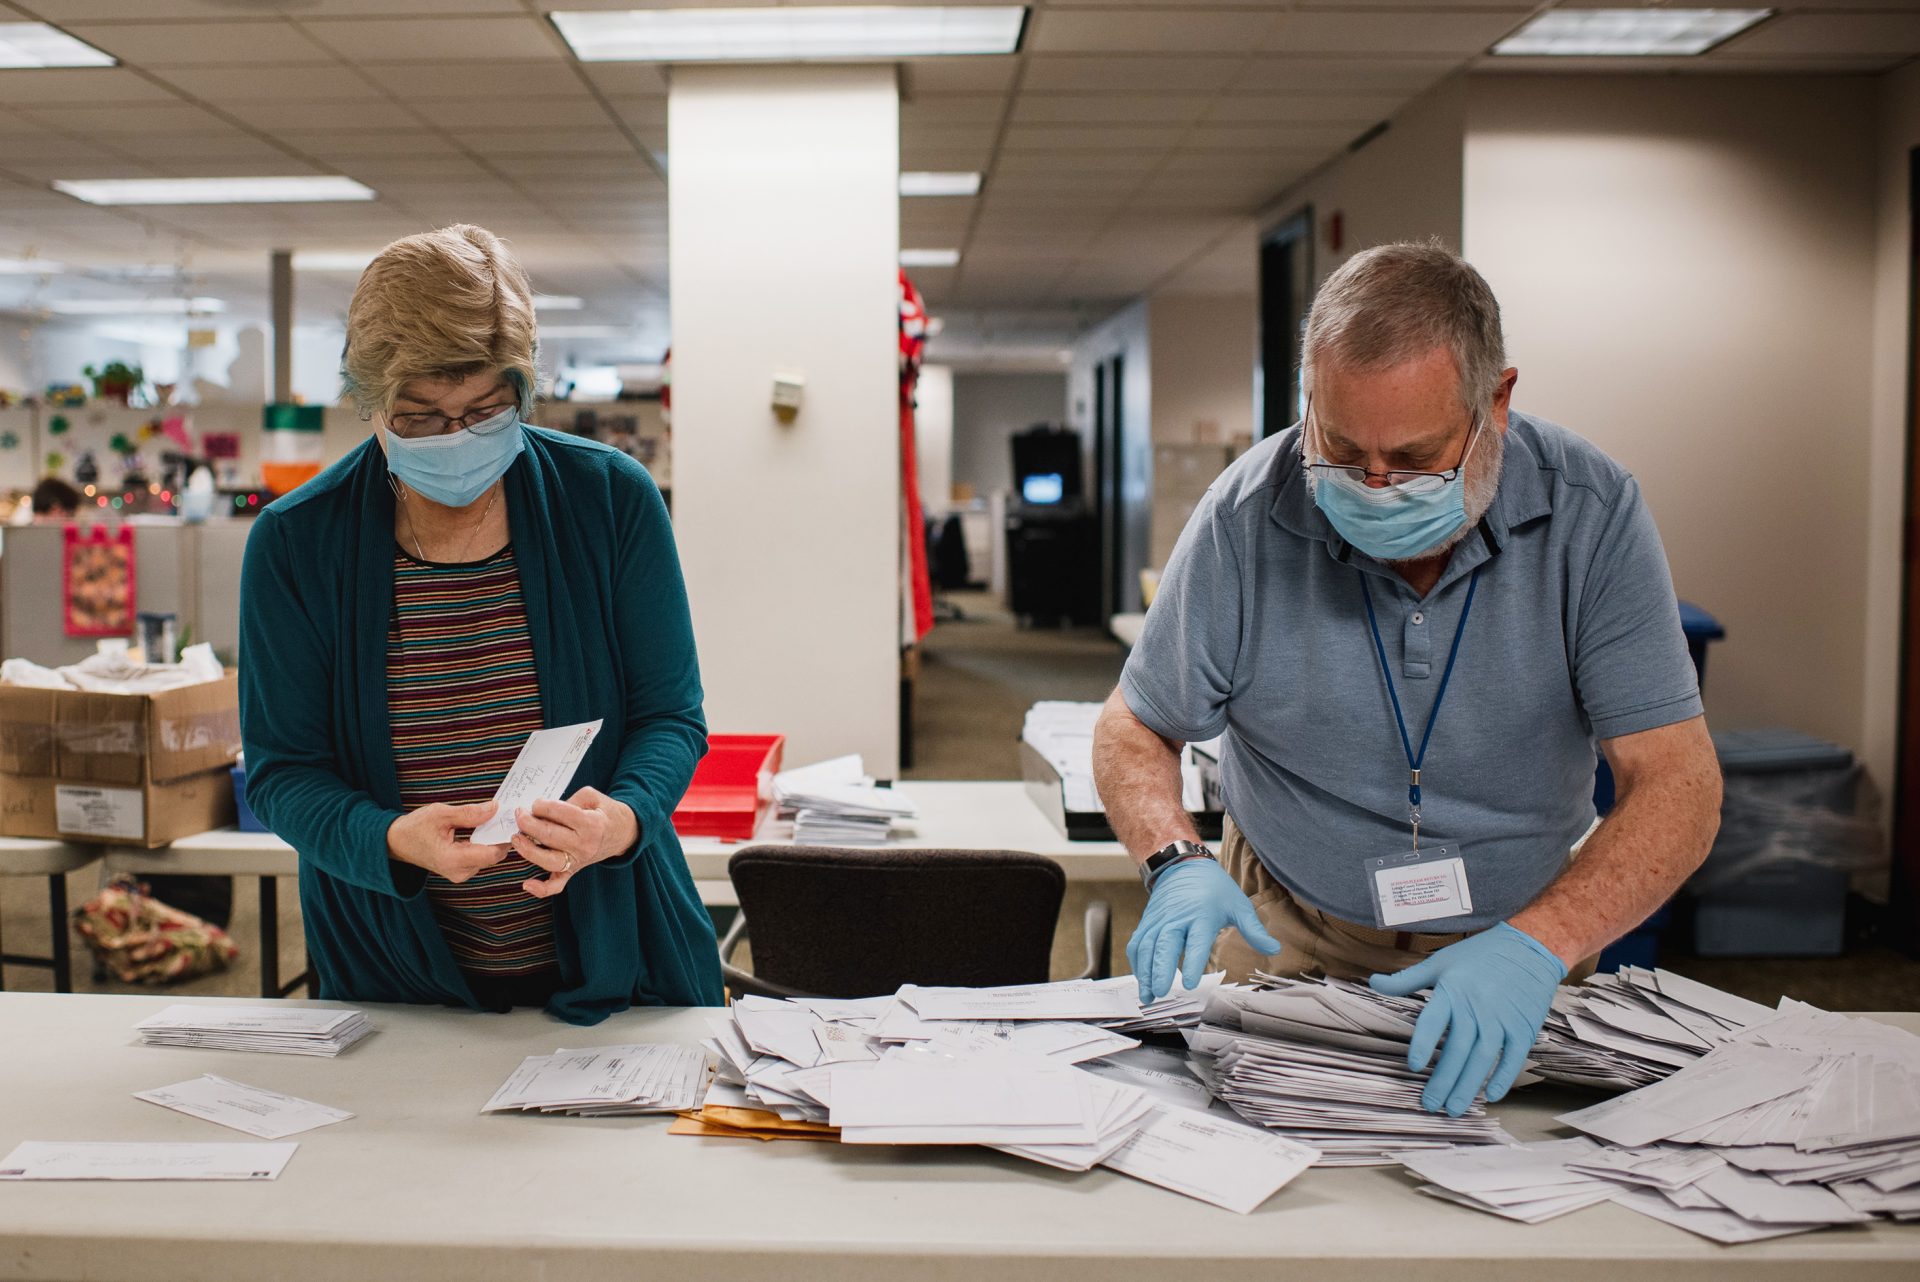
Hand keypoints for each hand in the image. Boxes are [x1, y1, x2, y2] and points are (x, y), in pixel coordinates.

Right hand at [386, 802, 509, 883]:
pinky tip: (485, 828)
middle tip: (507, 815)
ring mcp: (460, 873)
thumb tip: (495, 808)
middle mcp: (459, 871)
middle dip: (501, 836)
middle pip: (493, 855)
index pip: (492, 854)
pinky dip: (485, 843)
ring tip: (495, 819)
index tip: (512, 819)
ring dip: (493, 839)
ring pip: (489, 857)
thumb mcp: (441, 814)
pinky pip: (481, 857)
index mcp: (452, 859)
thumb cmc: (415, 827)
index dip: (505, 836)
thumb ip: (470, 813)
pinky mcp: (461, 870)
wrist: (396, 842)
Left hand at [509, 787, 638, 898]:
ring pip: (547, 860)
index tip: (535, 803)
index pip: (558, 812)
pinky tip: (527, 884)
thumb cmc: (605, 813)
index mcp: (591, 824)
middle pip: (548, 835)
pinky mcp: (573, 871)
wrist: (624, 833)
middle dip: (528, 823)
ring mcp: (578, 861)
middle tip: (519, 814)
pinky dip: (541, 888)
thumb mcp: (592, 797)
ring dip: (527, 849)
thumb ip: (569, 800)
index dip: (541, 805)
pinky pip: (557, 885)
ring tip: (516, 837)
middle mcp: (584, 845)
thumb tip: (543, 810)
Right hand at [1126, 858, 1280, 1003]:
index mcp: (1201, 915)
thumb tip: (1274, 949)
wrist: (1184, 866)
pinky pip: (1137, 944)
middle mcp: (1176, 919)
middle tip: (1161, 992)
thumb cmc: (1214, 889)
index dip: (1192, 963)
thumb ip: (1254, 930)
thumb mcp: (1238, 905)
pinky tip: (1142, 981)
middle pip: (1164, 945)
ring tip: (1149, 996)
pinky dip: (1137, 964)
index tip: (1190, 983)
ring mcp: (1159, 920)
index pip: (1196, 942)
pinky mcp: (1147, 923)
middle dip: (1160, 970)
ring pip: (1146, 947)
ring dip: (1145, 972)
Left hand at [1368, 922, 1566, 1116]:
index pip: (1433, 1021)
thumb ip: (1407, 979)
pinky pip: (1513, 1059)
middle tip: (1429, 1104)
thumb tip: (1372, 982)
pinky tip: (1490, 1097)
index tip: (1412, 1067)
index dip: (1422, 1044)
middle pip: (1457, 1050)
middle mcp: (1477, 1007)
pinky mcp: (1523, 1029)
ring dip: (1467, 1087)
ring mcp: (1502, 1020)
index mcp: (1452, 991)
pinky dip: (1502, 1079)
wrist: (1529, 948)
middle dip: (1442, 1081)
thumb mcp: (1440, 962)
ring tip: (1453, 1109)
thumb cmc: (1479, 955)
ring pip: (1482, 1059)